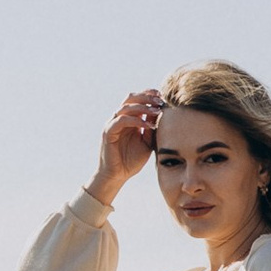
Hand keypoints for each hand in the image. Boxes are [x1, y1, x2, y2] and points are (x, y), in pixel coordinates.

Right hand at [92, 87, 164, 202]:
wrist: (118, 176)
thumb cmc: (131, 160)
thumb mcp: (147, 142)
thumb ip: (151, 129)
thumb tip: (161, 113)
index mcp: (128, 119)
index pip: (136, 100)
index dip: (148, 94)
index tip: (162, 96)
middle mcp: (118, 118)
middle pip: (130, 98)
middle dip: (146, 97)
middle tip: (160, 100)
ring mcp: (112, 124)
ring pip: (126, 107)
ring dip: (142, 107)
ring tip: (156, 111)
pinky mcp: (108, 133)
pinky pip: (121, 120)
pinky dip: (135, 120)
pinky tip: (147, 124)